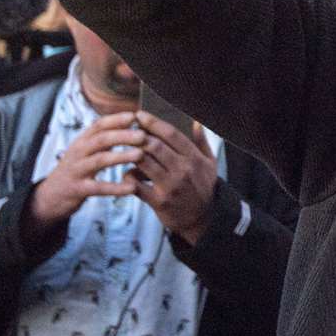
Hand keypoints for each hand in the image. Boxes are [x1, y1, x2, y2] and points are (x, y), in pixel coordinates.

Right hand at [26, 114, 144, 235]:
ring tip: (140, 154)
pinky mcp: (77, 189)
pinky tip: (132, 188)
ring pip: (100, 160)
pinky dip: (115, 187)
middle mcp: (78, 152)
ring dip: (121, 156)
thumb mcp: (85, 150)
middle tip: (143, 135)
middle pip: (101, 139)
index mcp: (82, 141)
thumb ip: (104, 138)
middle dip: (123, 135)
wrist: (50, 195)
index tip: (135, 115)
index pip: (99, 125)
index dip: (117, 119)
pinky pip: (98, 188)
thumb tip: (129, 122)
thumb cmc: (76, 169)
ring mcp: (77, 170)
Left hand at [129, 112, 218, 245]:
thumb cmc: (203, 187)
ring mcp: (170, 186)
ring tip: (125, 147)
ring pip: (144, 162)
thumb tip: (195, 122)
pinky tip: (128, 172)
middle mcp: (183, 171)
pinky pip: (137, 185)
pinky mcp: (159, 201)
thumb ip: (201, 142)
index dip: (154, 123)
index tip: (140, 115)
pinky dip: (129, 176)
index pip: (172, 134)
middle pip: (155, 146)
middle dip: (138, 135)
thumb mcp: (210, 164)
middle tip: (127, 129)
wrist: (203, 220)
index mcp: (194, 158)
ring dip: (131, 153)